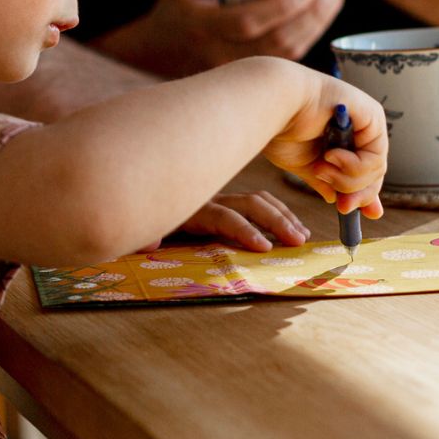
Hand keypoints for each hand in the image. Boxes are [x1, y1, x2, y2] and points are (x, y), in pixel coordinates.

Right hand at [91, 0, 344, 76]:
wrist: (158, 53)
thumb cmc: (178, 6)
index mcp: (200, 26)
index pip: (246, 21)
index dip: (280, 6)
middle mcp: (218, 56)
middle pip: (276, 43)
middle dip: (311, 14)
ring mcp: (235, 74)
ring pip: (286, 55)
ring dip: (315, 26)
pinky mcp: (248, 82)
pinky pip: (285, 61)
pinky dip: (306, 37)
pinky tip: (318, 15)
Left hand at [131, 190, 310, 253]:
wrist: (137, 191)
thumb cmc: (142, 218)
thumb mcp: (142, 227)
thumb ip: (145, 235)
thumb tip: (149, 243)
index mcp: (191, 209)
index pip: (224, 217)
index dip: (244, 230)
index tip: (266, 248)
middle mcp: (208, 199)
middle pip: (249, 203)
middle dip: (275, 220)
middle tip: (297, 242)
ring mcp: (218, 199)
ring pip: (256, 199)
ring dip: (281, 215)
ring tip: (301, 235)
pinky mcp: (223, 202)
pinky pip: (255, 202)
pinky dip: (277, 211)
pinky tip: (292, 226)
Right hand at [262, 79, 388, 219]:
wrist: (272, 106)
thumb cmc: (281, 129)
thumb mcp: (308, 166)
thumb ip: (328, 182)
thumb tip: (340, 201)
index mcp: (346, 134)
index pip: (365, 170)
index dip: (361, 195)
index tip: (347, 210)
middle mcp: (362, 125)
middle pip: (375, 173)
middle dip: (356, 194)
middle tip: (341, 206)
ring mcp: (369, 119)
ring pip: (376, 169)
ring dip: (347, 179)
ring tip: (322, 168)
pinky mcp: (372, 115)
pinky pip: (375, 157)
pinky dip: (352, 166)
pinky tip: (330, 155)